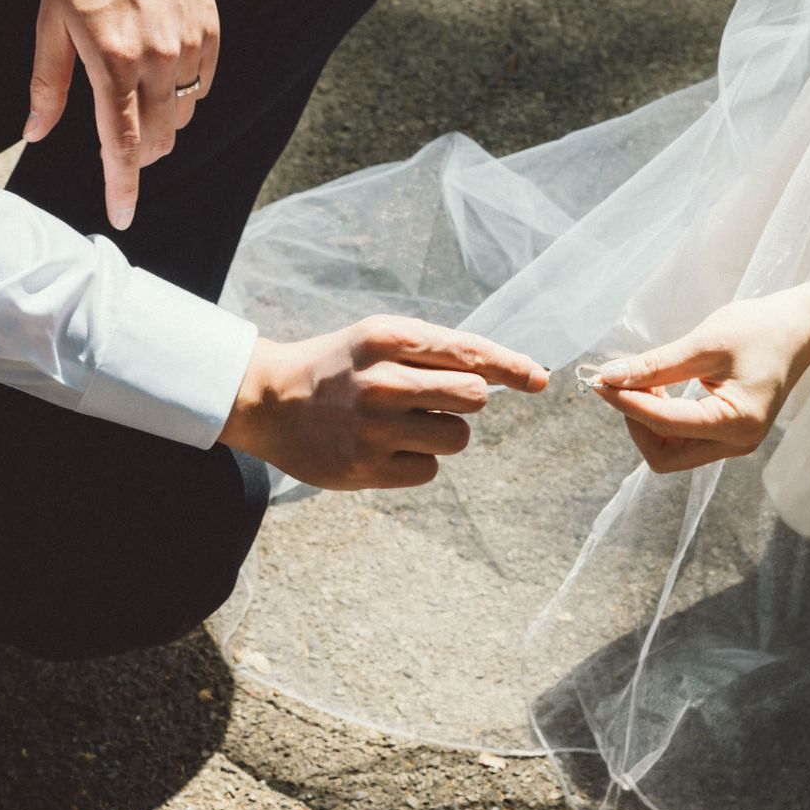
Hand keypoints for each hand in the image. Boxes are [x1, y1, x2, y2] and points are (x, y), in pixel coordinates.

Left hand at [23, 0, 217, 229]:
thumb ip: (48, 82)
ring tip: (137, 91)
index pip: (123, 144)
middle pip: (159, 141)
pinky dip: (182, 94)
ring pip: (182, 118)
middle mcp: (159, 59)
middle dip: (139, 155)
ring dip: (160, 123)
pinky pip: (201, 89)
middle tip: (119, 142)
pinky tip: (162, 68)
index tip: (121, 218)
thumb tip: (36, 132)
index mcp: (114, 59)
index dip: (121, 187)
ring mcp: (191, 48)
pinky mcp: (212, 34)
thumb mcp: (51, 17)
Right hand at [220, 315, 549, 489]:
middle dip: (465, 400)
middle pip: (474, 398)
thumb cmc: (341, 367)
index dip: (512, 367)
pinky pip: (430, 470)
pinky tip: (384, 448)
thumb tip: (518, 373)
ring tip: (402, 423)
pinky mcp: (366, 468)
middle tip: (431, 399)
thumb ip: (441, 350)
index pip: (469, 352)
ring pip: (457, 437)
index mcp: (388, 338)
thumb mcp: (380, 338)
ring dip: (442, 432)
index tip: (540, 379)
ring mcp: (374, 428)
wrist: (270, 401)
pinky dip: (417, 460)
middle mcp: (383, 381)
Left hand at [593, 288, 809, 473]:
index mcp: (736, 423)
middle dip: (636, 421)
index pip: (664, 423)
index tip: (599, 381)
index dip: (626, 403)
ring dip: (647, 420)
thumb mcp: (704, 343)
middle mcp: (737, 444)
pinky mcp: (728, 436)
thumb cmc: (760, 329)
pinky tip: (660, 387)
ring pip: (670, 451)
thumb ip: (655, 364)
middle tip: (626, 381)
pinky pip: (683, 440)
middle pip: (663, 455)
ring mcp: (734, 444)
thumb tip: (609, 376)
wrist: (800, 328)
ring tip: (646, 379)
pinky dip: (662, 418)